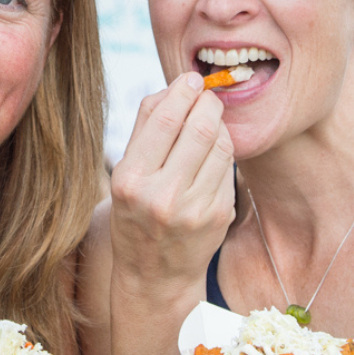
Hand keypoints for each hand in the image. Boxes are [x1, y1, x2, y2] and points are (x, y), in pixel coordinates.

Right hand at [110, 72, 234, 285]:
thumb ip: (145, 128)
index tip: (191, 79)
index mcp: (132, 181)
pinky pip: (228, 168)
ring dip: (219, 125)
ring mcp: (195, 210)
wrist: (155, 276)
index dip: (183, 91)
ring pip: (221, 146)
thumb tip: (175, 87)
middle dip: (208, 103)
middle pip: (200, 128)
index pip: (166, 120)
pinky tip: (211, 154)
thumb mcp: (124, 174)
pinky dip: (222, 152)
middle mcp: (163, 197)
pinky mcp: (219, 217)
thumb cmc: (135, 214)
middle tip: (207, 95)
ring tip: (209, 121)